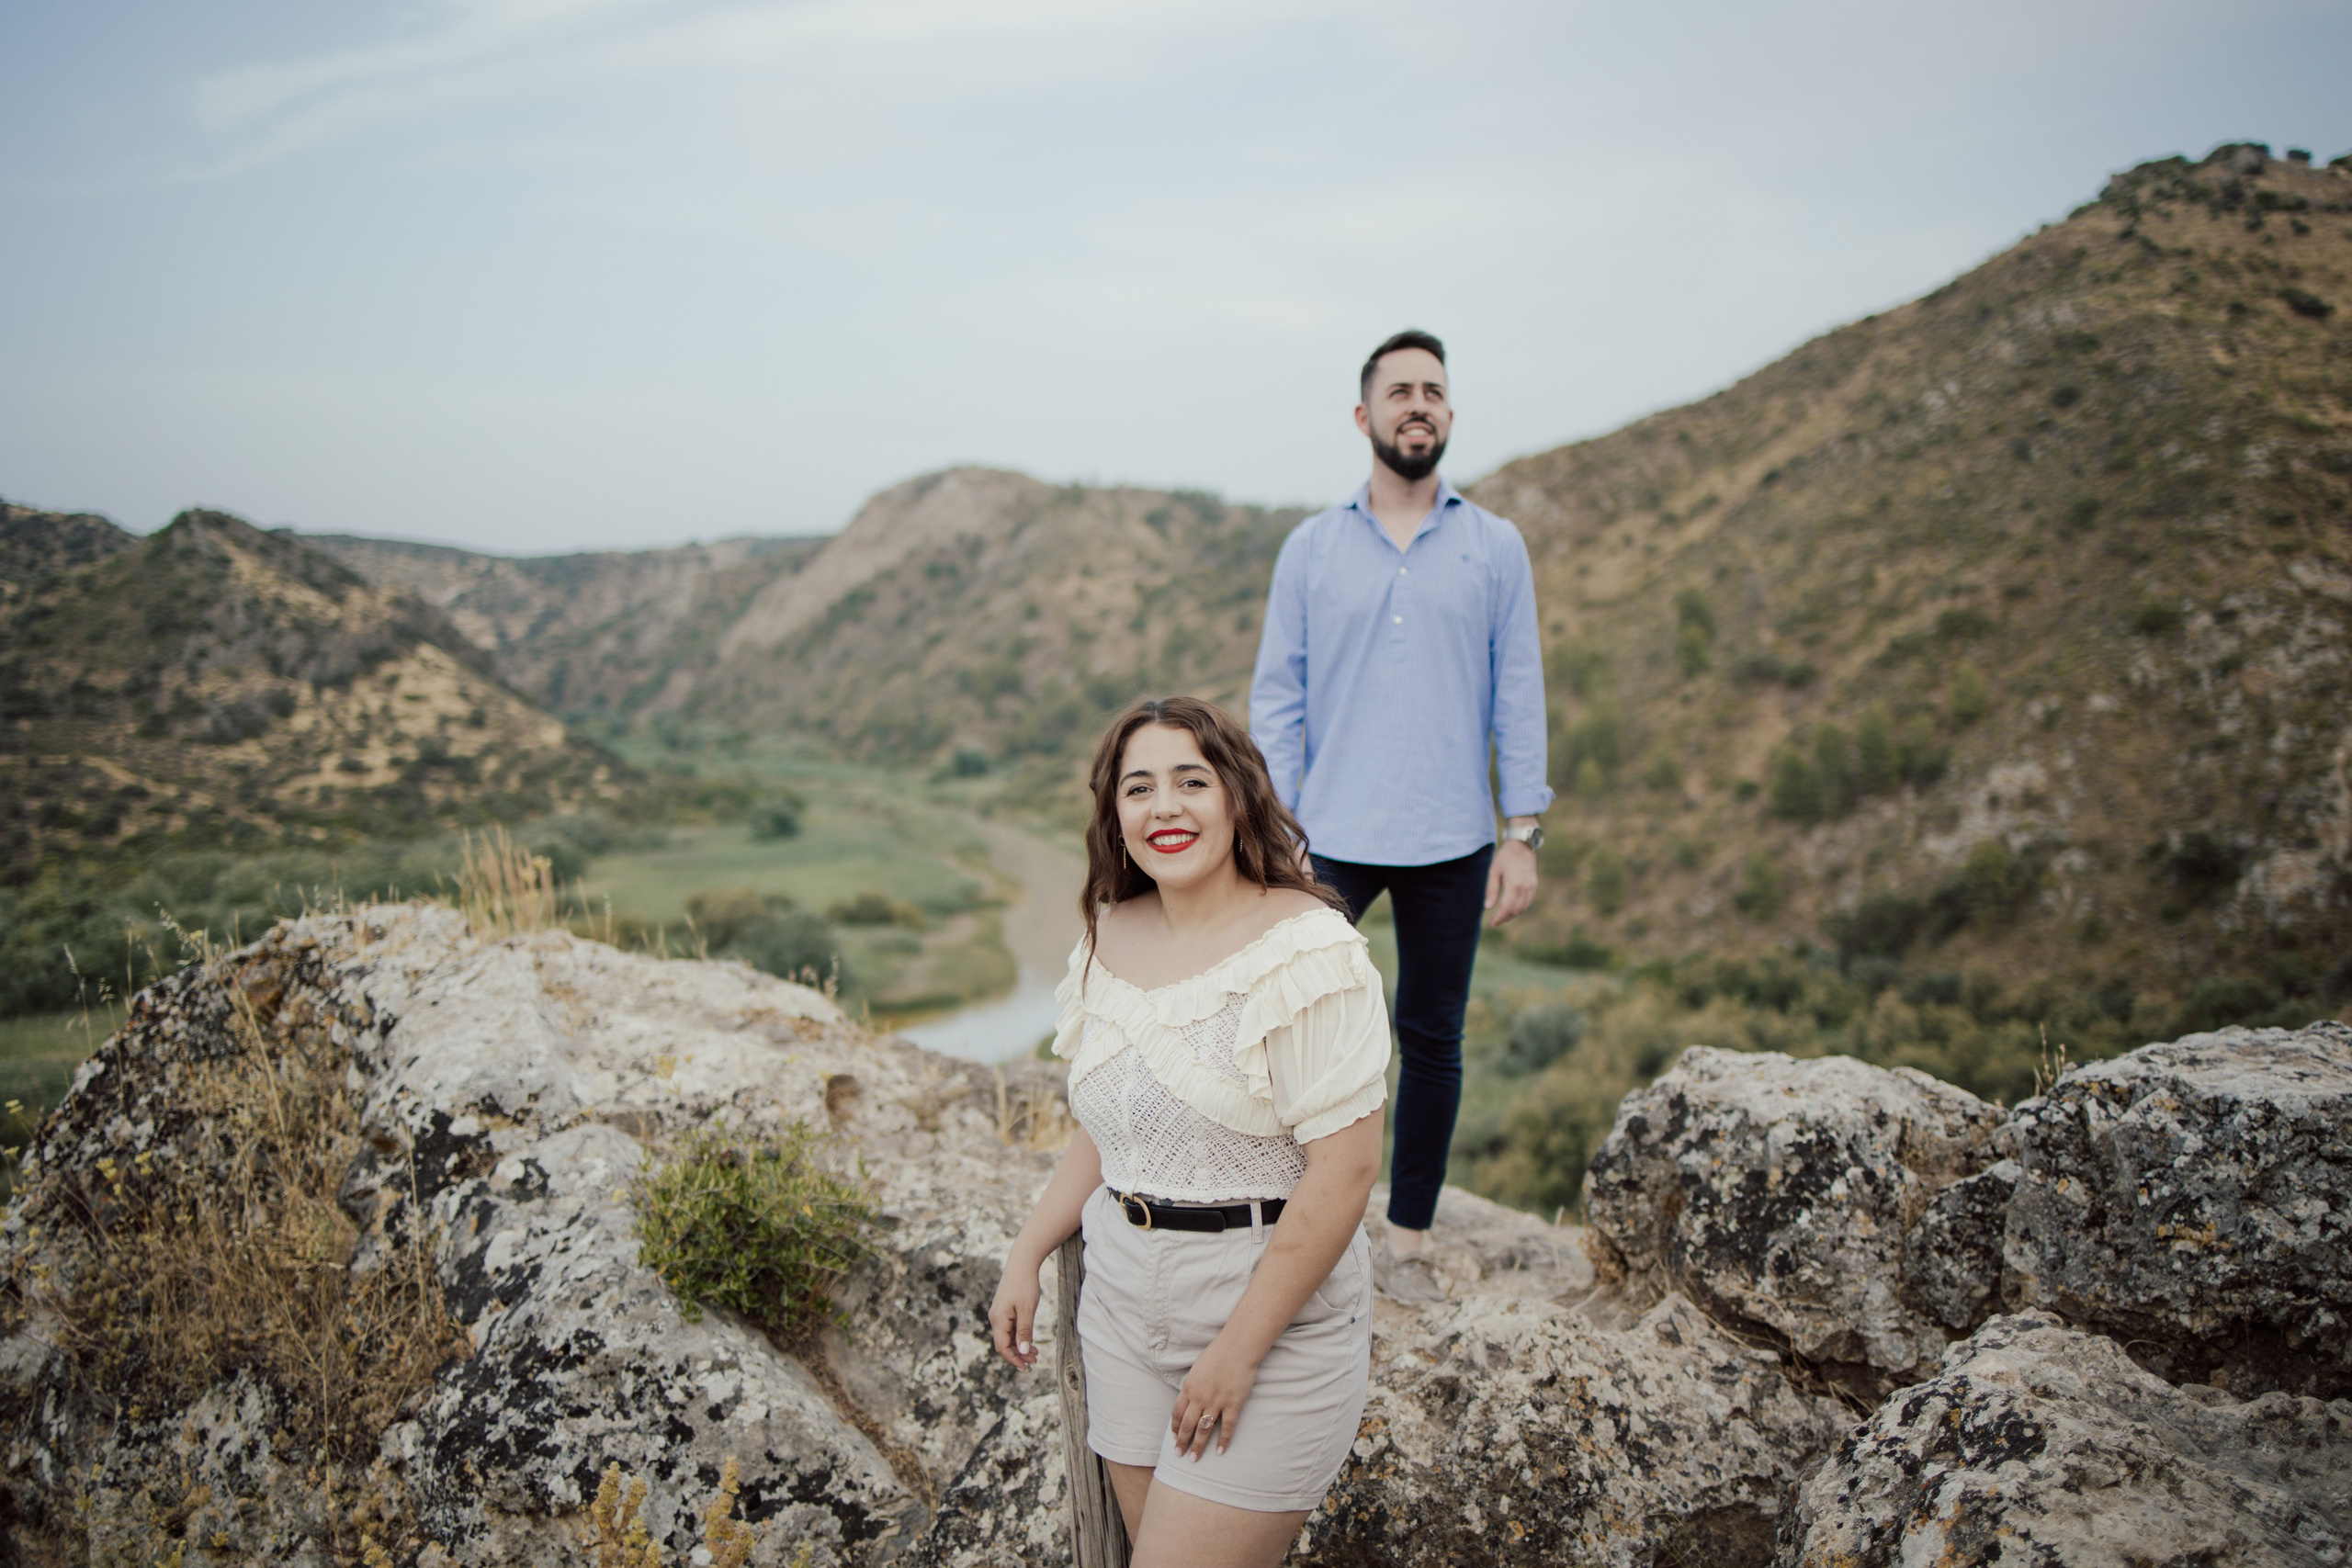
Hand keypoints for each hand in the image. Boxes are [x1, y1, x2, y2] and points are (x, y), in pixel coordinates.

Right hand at [989, 1259, 1041, 1371]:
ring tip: (1035, 1352)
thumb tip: (1021, 1352)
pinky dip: (1019, 1336)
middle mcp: (996, 1318)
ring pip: (1008, 1336)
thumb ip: (1024, 1331)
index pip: (1002, 1347)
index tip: (1025, 1367)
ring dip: (1020, 1346)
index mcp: (999, 1319)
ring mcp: (999, 1313)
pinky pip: (1010, 1328)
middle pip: (1004, 1343)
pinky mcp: (1004, 1309)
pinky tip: (1030, 1339)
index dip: (1013, 1359)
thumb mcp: (1028, 1310)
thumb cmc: (1025, 1285)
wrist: (1022, 1262)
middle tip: (1035, 1360)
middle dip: (1018, 1354)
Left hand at [1169, 1330, 1261, 1458]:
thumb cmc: (1217, 1354)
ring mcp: (1216, 1401)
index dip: (1175, 1427)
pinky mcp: (1233, 1404)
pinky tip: (1220, 1452)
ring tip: (1194, 1459)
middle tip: (1179, 1455)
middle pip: (1187, 1425)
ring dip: (1198, 1446)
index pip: (1177, 1413)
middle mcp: (1199, 1397)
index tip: (1174, 1438)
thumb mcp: (1197, 1369)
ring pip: (1204, 1430)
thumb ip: (1192, 1385)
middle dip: (1182, 1442)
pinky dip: (1223, 1441)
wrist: (1237, 1347)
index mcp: (1189, 1387)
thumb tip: (1189, 1399)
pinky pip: (1227, 1427)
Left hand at [1485, 838, 1538, 926]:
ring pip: (1523, 908)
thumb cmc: (1506, 857)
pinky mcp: (1534, 885)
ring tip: (1502, 916)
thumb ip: (1491, 890)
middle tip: (1494, 921)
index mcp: (1514, 885)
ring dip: (1512, 914)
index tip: (1491, 923)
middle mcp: (1525, 888)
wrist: (1523, 845)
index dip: (1499, 918)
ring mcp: (1532, 886)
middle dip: (1505, 918)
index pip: (1507, 908)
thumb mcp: (1494, 871)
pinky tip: (1512, 908)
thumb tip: (1487, 907)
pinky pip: (1528, 902)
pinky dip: (1520, 908)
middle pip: (1515, 910)